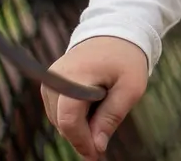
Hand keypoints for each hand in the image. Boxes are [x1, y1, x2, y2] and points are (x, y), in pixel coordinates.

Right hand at [42, 37, 148, 159]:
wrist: (116, 32)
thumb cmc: (126, 59)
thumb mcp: (130, 88)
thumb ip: (111, 117)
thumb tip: (96, 147)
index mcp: (75, 76)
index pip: (69, 119)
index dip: (82, 141)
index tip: (96, 154)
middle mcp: (55, 78)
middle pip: (63, 123)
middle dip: (83, 133)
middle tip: (106, 125)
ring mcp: (50, 79)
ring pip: (59, 120)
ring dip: (80, 123)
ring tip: (103, 102)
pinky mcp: (50, 82)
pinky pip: (59, 110)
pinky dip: (75, 114)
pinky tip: (94, 101)